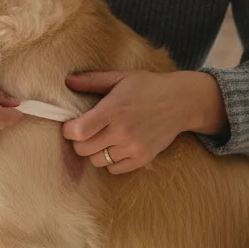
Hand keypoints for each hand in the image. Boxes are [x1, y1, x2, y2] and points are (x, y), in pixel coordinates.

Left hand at [60, 70, 187, 173]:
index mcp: (113, 109)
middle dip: (78, 142)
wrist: (181, 102)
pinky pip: (114, 169)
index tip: (70, 125)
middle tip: (85, 132)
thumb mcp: (120, 77)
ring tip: (103, 138)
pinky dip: (110, 161)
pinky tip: (116, 147)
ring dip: (95, 151)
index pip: (79, 132)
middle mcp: (123, 131)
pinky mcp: (143, 159)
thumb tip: (67, 81)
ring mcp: (134, 147)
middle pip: (83, 150)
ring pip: (97, 161)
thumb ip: (92, 80)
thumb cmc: (148, 87)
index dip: (68, 131)